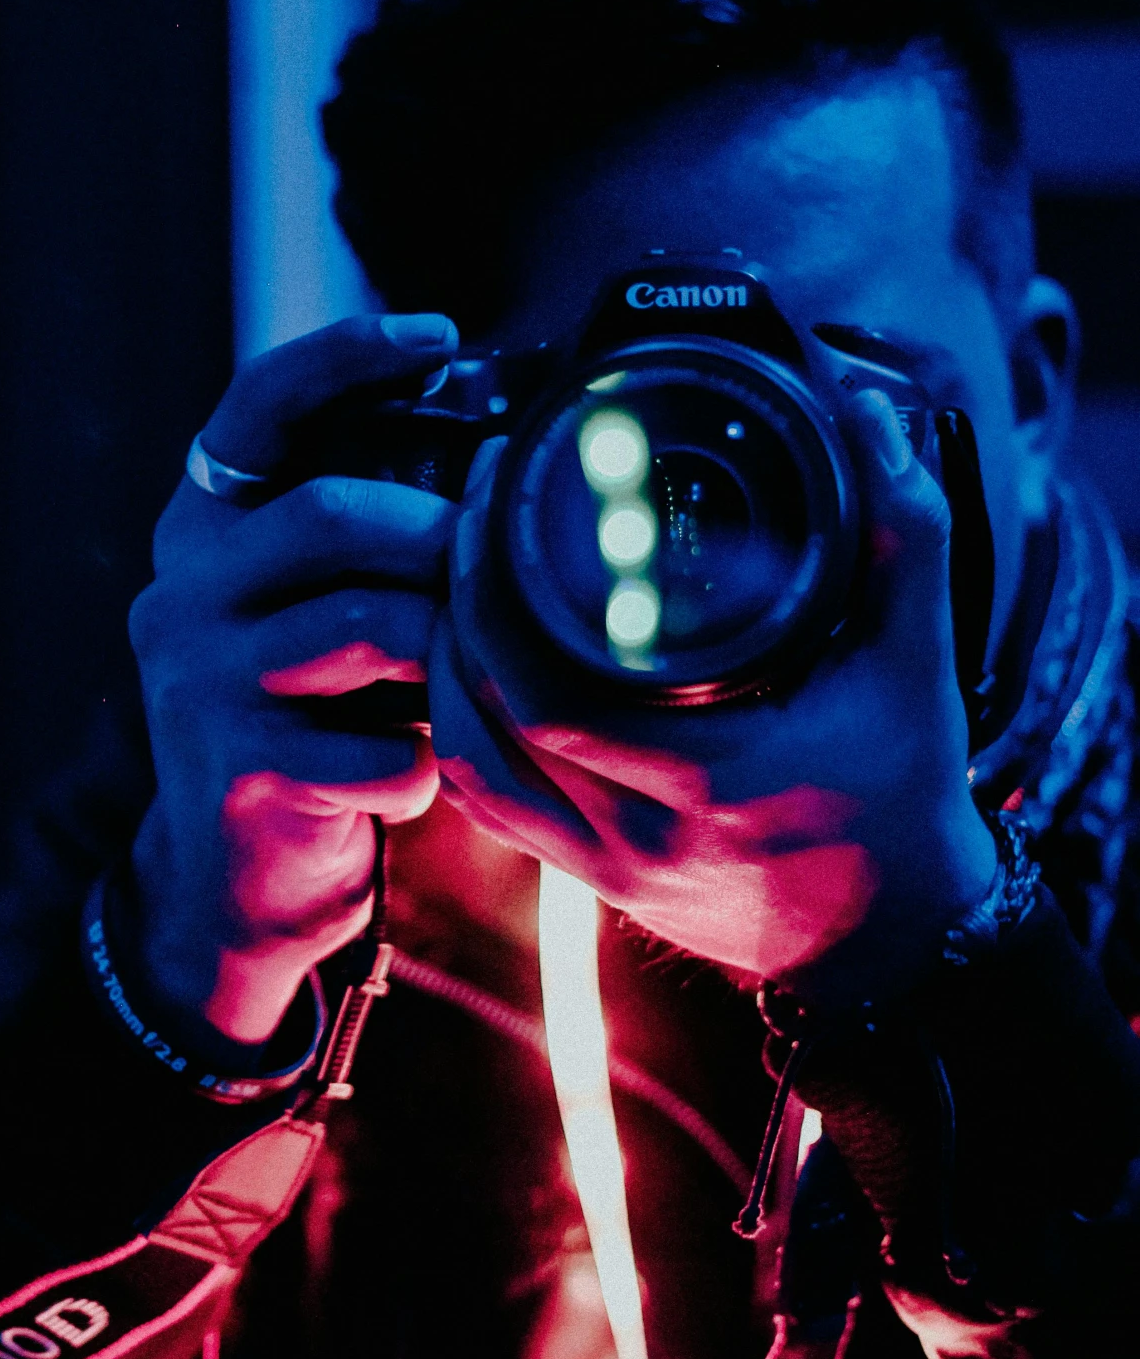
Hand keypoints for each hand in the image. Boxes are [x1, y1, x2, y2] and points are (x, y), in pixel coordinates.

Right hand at [127, 314, 458, 1046]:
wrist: (234, 885)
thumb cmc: (312, 728)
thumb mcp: (319, 617)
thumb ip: (371, 544)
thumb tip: (500, 459)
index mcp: (201, 534)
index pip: (256, 409)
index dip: (344, 357)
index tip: (438, 334)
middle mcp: (182, 594)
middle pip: (329, 514)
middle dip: (434, 533)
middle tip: (488, 563)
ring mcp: (199, 683)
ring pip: (368, 627)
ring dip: (447, 658)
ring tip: (462, 688)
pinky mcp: (238, 771)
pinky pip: (387, 750)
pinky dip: (430, 767)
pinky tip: (417, 781)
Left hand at [429, 390, 996, 1007]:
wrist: (896, 936)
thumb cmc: (904, 797)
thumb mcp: (913, 664)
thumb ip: (902, 538)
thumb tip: (869, 421)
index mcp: (709, 778)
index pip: (546, 690)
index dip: (492, 589)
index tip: (496, 493)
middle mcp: (639, 834)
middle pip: (486, 722)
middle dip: (455, 608)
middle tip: (464, 517)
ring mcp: (604, 866)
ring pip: (470, 768)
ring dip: (445, 674)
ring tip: (457, 584)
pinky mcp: (589, 880)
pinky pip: (489, 806)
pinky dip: (464, 732)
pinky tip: (471, 671)